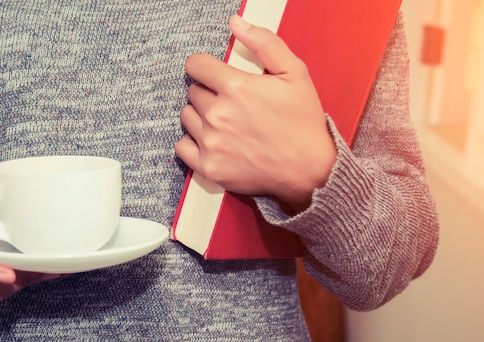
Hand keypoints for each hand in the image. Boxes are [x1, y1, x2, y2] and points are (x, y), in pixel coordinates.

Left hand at [175, 15, 335, 211]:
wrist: (310, 170)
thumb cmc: (303, 121)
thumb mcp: (295, 73)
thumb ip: (264, 43)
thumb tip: (236, 22)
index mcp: (236, 87)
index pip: (195, 65)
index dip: (204, 66)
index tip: (212, 74)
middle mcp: (218, 114)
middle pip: (192, 92)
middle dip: (208, 93)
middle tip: (230, 103)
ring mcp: (211, 143)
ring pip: (186, 117)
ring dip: (199, 116)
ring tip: (223, 123)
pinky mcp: (208, 167)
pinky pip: (181, 147)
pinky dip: (192, 143)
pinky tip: (212, 141)